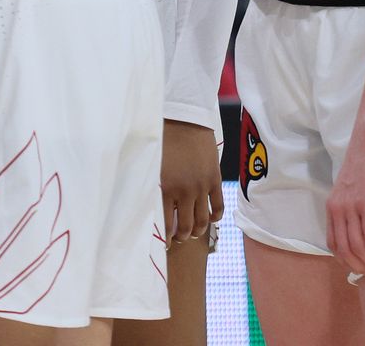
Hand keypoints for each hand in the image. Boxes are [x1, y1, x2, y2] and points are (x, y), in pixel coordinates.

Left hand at [159, 120, 223, 245]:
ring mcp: (202, 187)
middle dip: (182, 237)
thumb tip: (147, 206)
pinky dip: (215, 217)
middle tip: (178, 239)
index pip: (165, 223)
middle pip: (186, 226)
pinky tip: (211, 220)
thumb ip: (150, 186)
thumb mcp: (150, 165)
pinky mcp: (214, 180)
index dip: (165, 237)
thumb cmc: (162, 140)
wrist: (185, 121)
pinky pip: (218, 206)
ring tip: (193, 233)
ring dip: (198, 231)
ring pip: (203, 221)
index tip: (164, 244)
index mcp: (164, 188)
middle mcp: (185, 192)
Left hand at [327, 133, 364, 277]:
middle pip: (345, 251)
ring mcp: (351, 208)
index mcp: (332, 208)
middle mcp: (337, 210)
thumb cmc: (364, 164)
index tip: (363, 268)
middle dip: (362, 269)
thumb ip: (351, 207)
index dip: (347, 262)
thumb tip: (362, 225)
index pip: (333, 244)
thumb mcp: (350, 189)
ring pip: (359, 248)